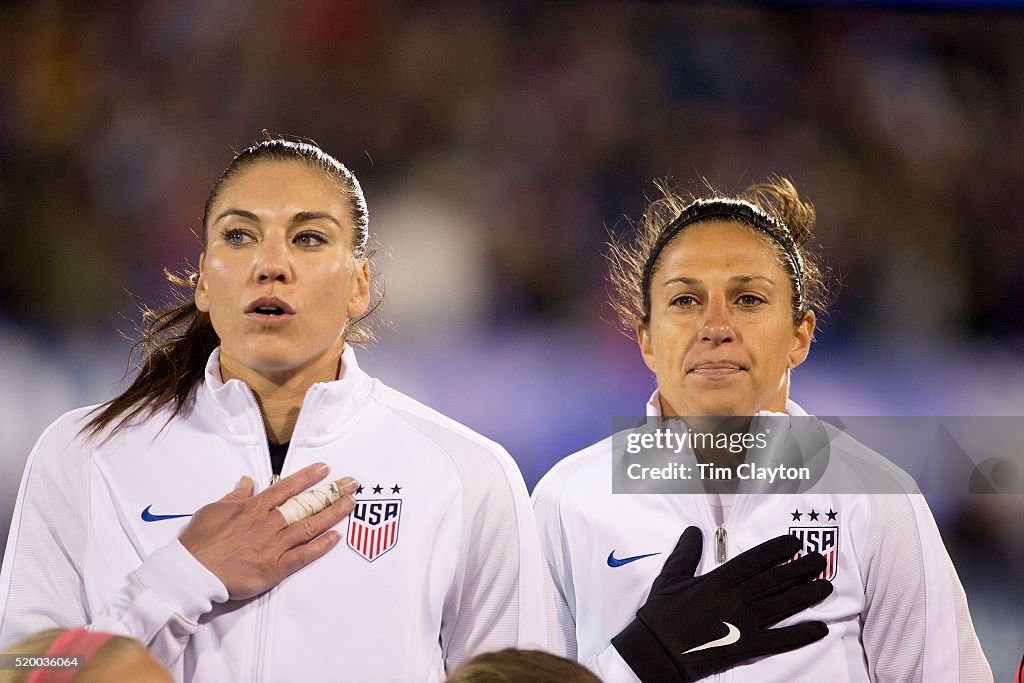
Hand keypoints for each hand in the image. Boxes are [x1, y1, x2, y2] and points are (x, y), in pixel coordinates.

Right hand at [179, 463, 357, 599]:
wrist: (191, 573)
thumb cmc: (198, 542)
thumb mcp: (214, 510)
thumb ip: (235, 495)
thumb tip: (247, 480)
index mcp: (253, 508)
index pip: (286, 487)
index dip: (308, 477)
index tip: (325, 468)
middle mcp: (268, 524)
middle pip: (305, 504)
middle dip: (330, 492)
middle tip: (351, 483)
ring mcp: (274, 546)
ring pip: (309, 525)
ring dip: (333, 513)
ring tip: (351, 502)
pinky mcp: (275, 568)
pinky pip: (303, 555)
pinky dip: (321, 546)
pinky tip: (336, 537)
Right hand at [611, 527, 832, 681]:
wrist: (657, 651)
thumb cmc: (661, 613)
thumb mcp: (669, 577)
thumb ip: (685, 553)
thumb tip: (693, 531)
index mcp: (718, 580)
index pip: (754, 559)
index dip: (777, 550)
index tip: (794, 543)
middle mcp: (735, 598)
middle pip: (775, 580)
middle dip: (800, 568)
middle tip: (819, 561)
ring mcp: (743, 623)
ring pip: (782, 606)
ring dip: (806, 596)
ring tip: (825, 586)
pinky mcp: (746, 646)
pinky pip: (779, 640)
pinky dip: (800, 634)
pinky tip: (819, 629)